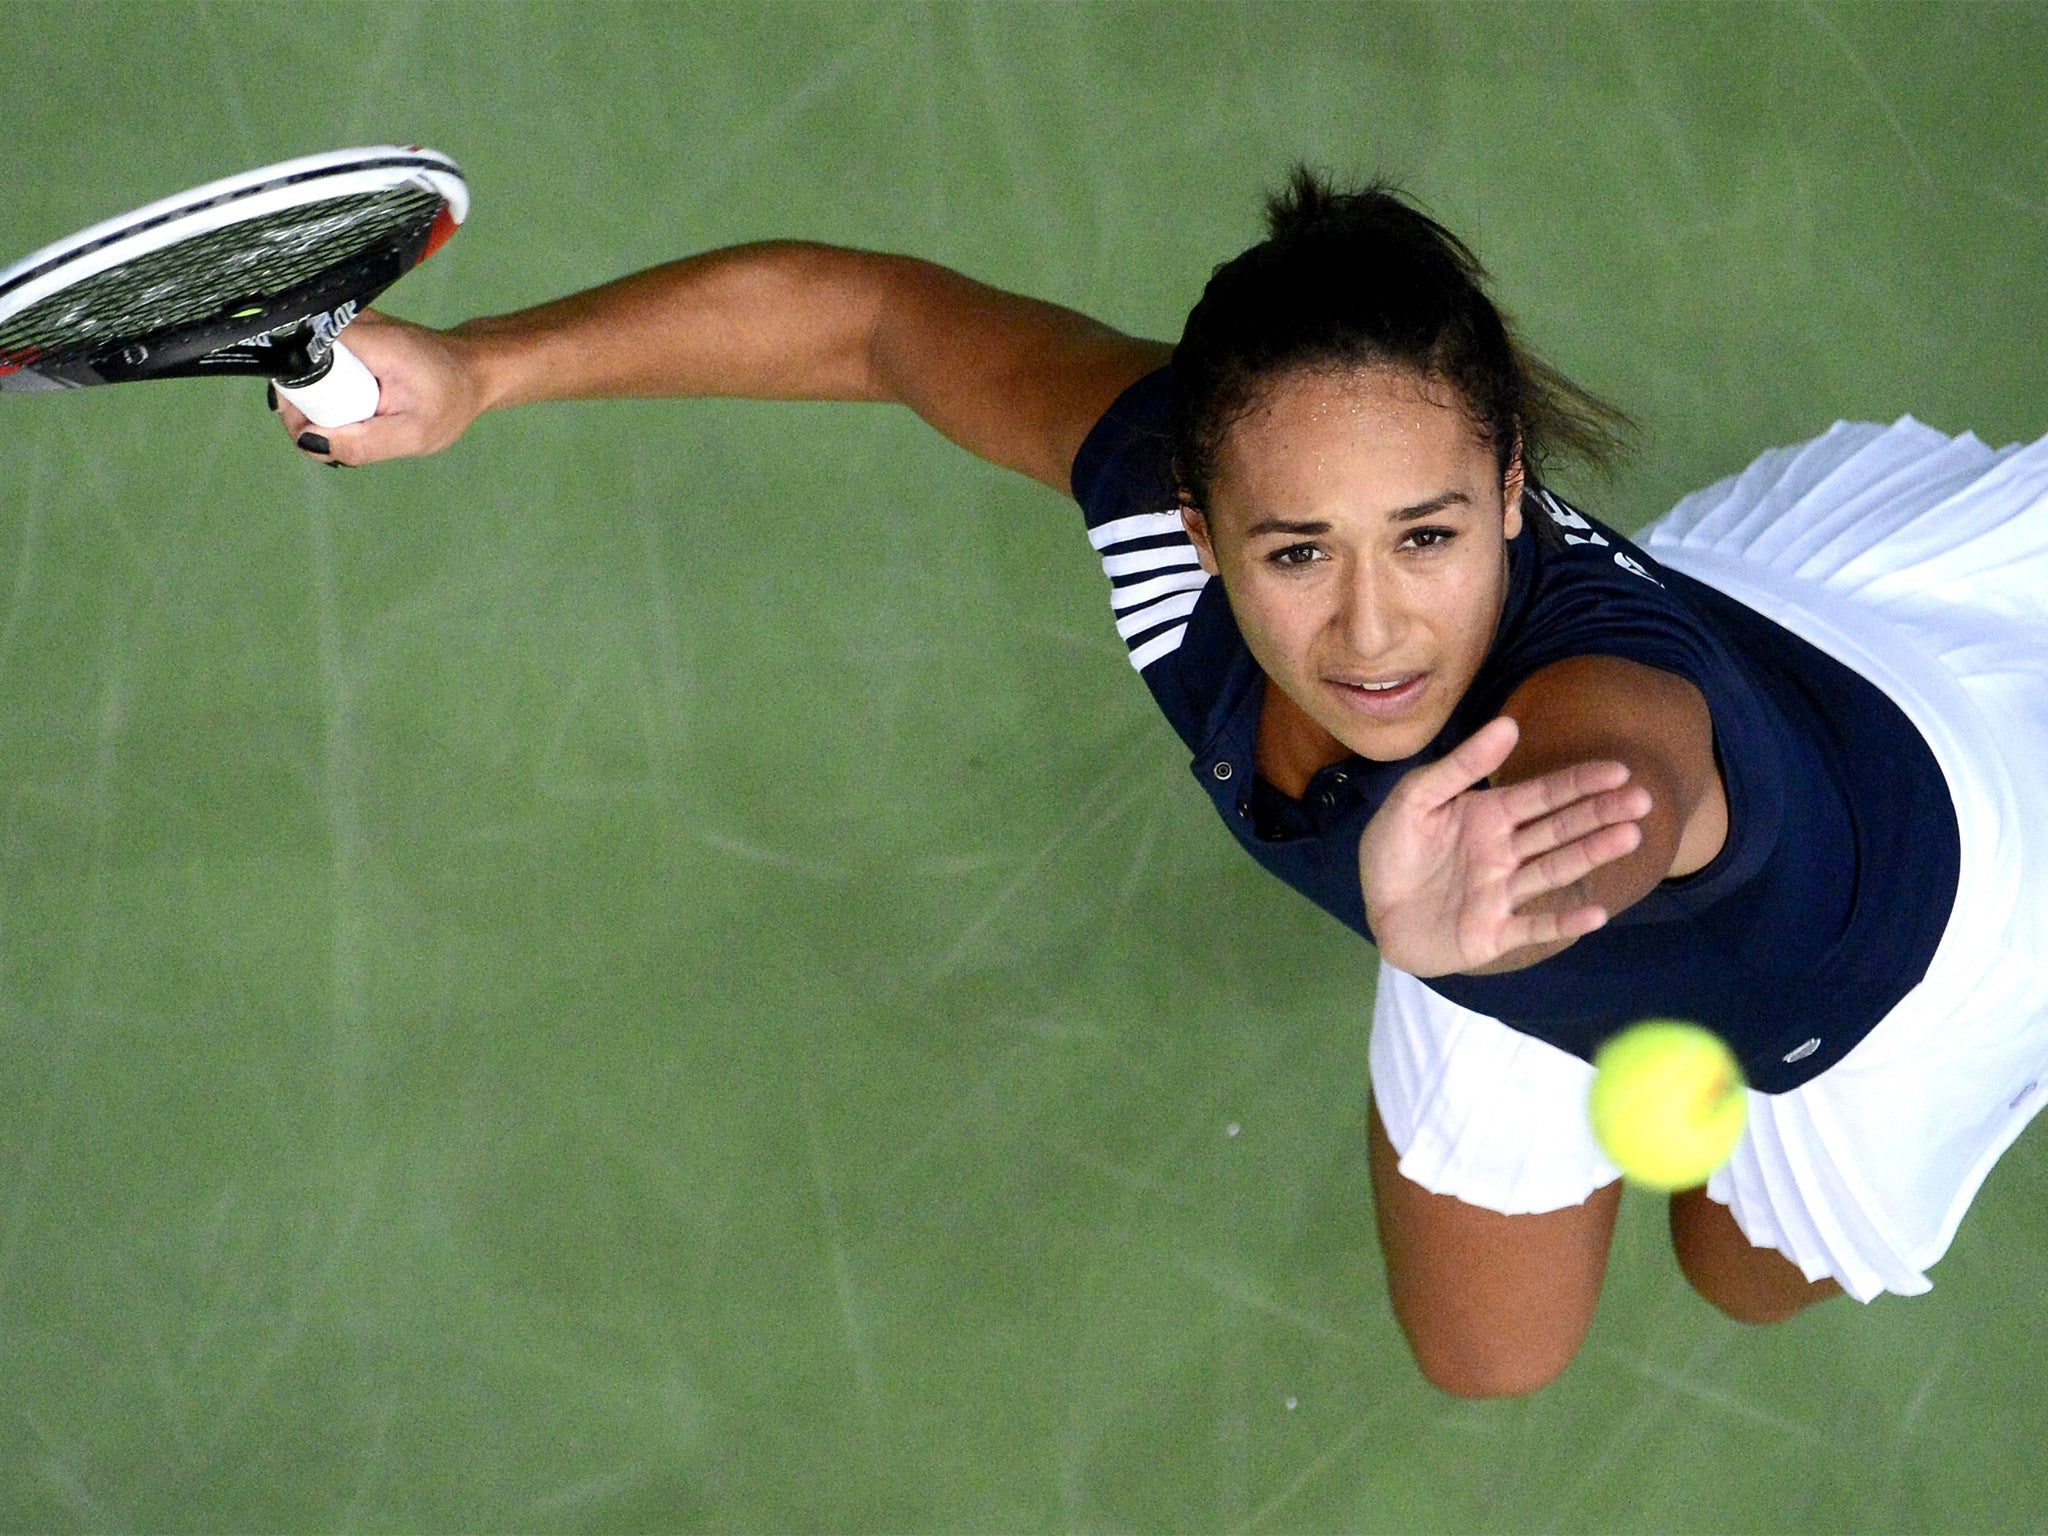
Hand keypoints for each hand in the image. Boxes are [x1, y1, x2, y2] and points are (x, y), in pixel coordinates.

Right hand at [275, 309, 488, 464]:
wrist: (474, 369)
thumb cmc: (451, 399)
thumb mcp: (415, 433)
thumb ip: (364, 443)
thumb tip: (310, 443)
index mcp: (366, 340)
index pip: (299, 364)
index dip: (296, 403)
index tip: (312, 432)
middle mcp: (350, 324)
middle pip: (296, 368)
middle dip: (305, 409)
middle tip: (335, 437)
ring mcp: (347, 326)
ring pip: (305, 369)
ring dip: (318, 403)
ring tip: (352, 422)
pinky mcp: (348, 335)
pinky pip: (320, 367)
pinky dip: (331, 393)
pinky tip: (355, 408)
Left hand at [1358, 716, 1650, 976]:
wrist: (1371, 911)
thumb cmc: (1392, 852)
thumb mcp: (1415, 798)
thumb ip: (1460, 766)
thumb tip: (1508, 723)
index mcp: (1490, 816)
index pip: (1543, 795)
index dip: (1580, 782)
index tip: (1619, 770)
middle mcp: (1505, 852)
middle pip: (1560, 830)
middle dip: (1599, 814)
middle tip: (1642, 800)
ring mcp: (1503, 893)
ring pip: (1554, 870)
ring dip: (1591, 854)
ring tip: (1629, 837)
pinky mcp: (1493, 933)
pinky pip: (1533, 927)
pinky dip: (1562, 922)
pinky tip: (1596, 914)